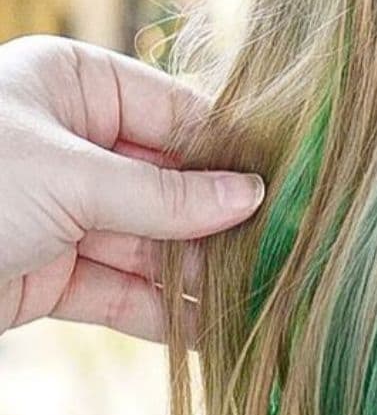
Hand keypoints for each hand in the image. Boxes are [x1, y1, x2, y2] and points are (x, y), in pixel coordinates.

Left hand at [0, 35, 264, 342]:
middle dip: (221, 223)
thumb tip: (248, 196)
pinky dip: (166, 312)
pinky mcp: (49, 276)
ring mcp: (61, 211)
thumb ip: (162, 193)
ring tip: (264, 299)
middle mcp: (70, 142)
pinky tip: (214, 329)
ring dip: (201, 275)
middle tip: (288, 254)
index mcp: (70, 84)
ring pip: (151, 243)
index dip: (230, 154)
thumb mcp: (68, 178)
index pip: (175, 112)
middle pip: (169, 183)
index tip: (288, 190)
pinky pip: (122, 291)